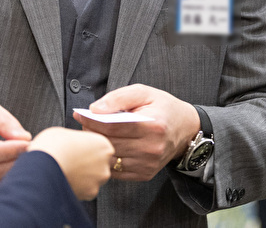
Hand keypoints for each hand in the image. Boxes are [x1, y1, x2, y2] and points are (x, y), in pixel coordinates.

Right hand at [28, 127, 114, 199]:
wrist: (43, 163)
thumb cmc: (52, 145)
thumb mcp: (66, 135)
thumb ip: (76, 142)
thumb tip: (73, 146)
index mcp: (102, 144)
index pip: (99, 151)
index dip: (86, 154)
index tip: (75, 156)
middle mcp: (106, 161)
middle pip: (99, 166)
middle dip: (87, 168)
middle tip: (70, 167)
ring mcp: (100, 177)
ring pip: (93, 180)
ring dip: (82, 180)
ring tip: (65, 176)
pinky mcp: (91, 192)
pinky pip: (85, 192)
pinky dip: (76, 190)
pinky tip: (65, 184)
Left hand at [74, 84, 199, 181]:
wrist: (185, 129)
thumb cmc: (163, 108)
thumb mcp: (145, 93)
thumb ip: (119, 98)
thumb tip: (95, 109)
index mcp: (153, 125)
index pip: (112, 127)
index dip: (92, 121)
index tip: (80, 114)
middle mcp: (152, 147)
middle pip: (109, 144)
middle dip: (92, 133)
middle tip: (85, 124)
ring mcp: (149, 163)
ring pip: (110, 159)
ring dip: (98, 148)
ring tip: (95, 135)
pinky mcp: (145, 174)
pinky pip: (116, 171)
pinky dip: (108, 159)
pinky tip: (108, 147)